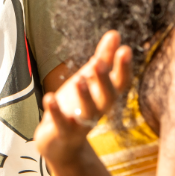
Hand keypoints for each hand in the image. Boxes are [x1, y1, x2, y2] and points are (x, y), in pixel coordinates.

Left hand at [34, 30, 132, 166]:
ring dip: (85, 96)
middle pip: (107, 97)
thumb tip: (115, 34)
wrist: (60, 142)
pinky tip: (49, 97)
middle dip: (104, 81)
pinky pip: (62, 123)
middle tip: (99, 63)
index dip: (124, 68)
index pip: (121, 83)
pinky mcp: (64, 132)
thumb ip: (103, 58)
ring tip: (79, 79)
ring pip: (88, 112)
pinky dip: (56, 112)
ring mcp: (81, 123)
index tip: (125, 49)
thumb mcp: (89, 79)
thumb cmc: (77, 105)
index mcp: (105, 96)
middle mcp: (98, 110)